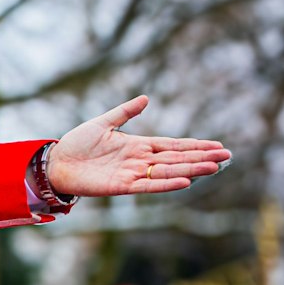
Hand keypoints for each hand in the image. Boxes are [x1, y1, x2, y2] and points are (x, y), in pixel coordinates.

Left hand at [47, 96, 229, 197]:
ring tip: (214, 168)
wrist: (56, 163)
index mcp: (138, 145)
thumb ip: (124, 112)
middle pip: (177, 158)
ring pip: (168, 171)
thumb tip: (146, 98)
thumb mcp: (102, 123)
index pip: (173, 145)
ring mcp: (133, 173)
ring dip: (191, 169)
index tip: (217, 145)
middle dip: (202, 157)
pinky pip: (148, 186)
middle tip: (227, 157)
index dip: (195, 145)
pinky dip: (166, 184)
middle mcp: (140, 160)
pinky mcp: (122, 186)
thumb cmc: (77, 144)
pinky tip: (185, 181)